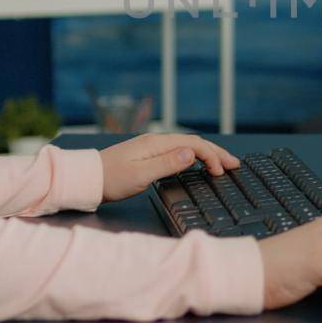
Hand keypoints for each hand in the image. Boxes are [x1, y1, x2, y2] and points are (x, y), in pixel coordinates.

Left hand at [99, 134, 239, 201]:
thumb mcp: (141, 175)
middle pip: (194, 143)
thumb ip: (167, 164)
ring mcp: (152, 148)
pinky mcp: (147, 155)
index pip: (194, 145)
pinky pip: (178, 151)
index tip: (222, 172)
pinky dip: (193, 156)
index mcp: (157, 144)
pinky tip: (196, 163)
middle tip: (234, 164)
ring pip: (187, 146)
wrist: (87, 179)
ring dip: (207, 154)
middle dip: (216, 152)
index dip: (212, 156)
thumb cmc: (111, 180)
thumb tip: (191, 154)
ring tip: (221, 164)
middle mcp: (156, 142)